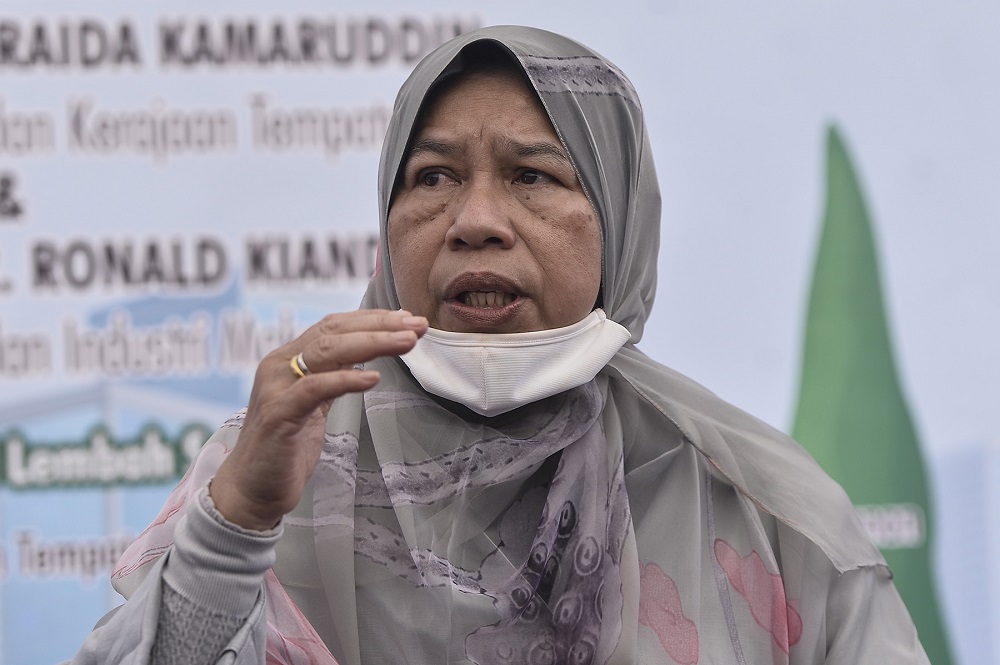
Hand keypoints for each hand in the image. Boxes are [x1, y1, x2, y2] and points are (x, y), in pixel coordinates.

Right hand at [210, 309, 427, 529]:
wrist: (250, 490)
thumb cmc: (285, 449)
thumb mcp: (315, 405)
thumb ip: (333, 378)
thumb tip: (366, 359)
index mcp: (288, 359)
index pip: (334, 326)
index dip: (372, 319)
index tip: (409, 320)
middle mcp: (280, 365)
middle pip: (334, 331)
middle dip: (380, 325)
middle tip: (417, 326)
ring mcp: (277, 388)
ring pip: (327, 351)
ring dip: (372, 343)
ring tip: (407, 343)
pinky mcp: (278, 415)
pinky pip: (315, 389)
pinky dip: (346, 379)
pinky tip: (373, 378)